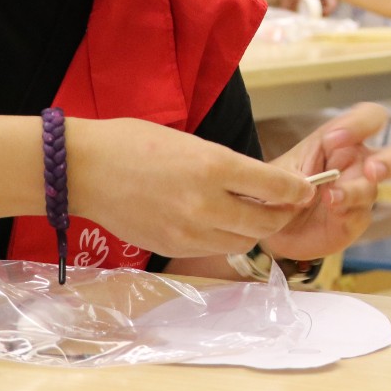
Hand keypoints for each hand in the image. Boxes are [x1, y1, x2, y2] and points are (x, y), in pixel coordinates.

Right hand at [71, 117, 315, 258]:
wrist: (84, 169)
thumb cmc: (134, 143)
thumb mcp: (192, 142)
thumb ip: (228, 166)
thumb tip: (263, 184)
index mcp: (214, 167)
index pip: (276, 188)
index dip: (298, 191)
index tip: (305, 189)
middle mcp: (207, 204)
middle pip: (267, 223)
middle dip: (283, 214)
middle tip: (287, 205)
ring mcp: (189, 231)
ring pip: (243, 241)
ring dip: (255, 229)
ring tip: (254, 213)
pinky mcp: (173, 248)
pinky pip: (214, 248)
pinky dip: (225, 237)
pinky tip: (220, 220)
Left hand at [260, 102, 390, 260]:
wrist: (270, 226)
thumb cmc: (280, 188)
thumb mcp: (278, 172)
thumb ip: (291, 175)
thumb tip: (310, 186)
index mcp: (342, 140)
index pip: (369, 118)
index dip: (360, 124)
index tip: (335, 138)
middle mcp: (357, 165)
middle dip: (390, 163)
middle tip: (372, 170)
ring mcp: (359, 193)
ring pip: (373, 189)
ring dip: (354, 191)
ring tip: (331, 198)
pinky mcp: (355, 220)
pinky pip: (360, 215)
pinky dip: (346, 212)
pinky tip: (331, 212)